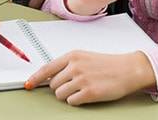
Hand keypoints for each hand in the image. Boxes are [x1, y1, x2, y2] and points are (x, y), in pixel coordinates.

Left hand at [26, 50, 156, 105]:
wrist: (128, 69)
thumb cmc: (108, 64)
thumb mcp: (84, 57)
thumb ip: (68, 65)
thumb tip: (51, 76)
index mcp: (72, 56)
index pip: (47, 68)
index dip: (35, 78)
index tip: (29, 84)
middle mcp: (74, 66)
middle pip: (53, 84)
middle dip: (61, 88)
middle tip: (74, 86)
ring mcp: (81, 80)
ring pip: (60, 95)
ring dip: (68, 96)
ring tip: (82, 90)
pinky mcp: (89, 93)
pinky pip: (71, 102)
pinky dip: (77, 101)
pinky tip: (87, 95)